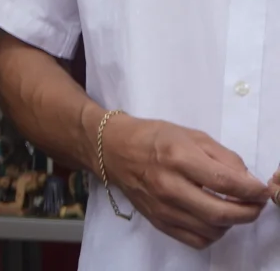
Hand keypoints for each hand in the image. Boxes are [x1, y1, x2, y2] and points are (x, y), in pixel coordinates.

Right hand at [99, 112, 268, 247]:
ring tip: (233, 210)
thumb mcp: (192, 135)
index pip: (226, 182)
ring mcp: (161, 207)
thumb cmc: (154, 137)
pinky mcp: (157, 221)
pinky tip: (213, 220)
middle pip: (220, 212)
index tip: (262, 190)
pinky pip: (195, 240)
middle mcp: (168, 185)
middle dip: (248, 212)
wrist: (113, 149)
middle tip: (256, 205)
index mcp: (178, 158)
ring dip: (231, 223)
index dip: (252, 190)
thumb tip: (248, 181)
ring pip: (211, 230)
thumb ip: (224, 157)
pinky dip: (212, 234)